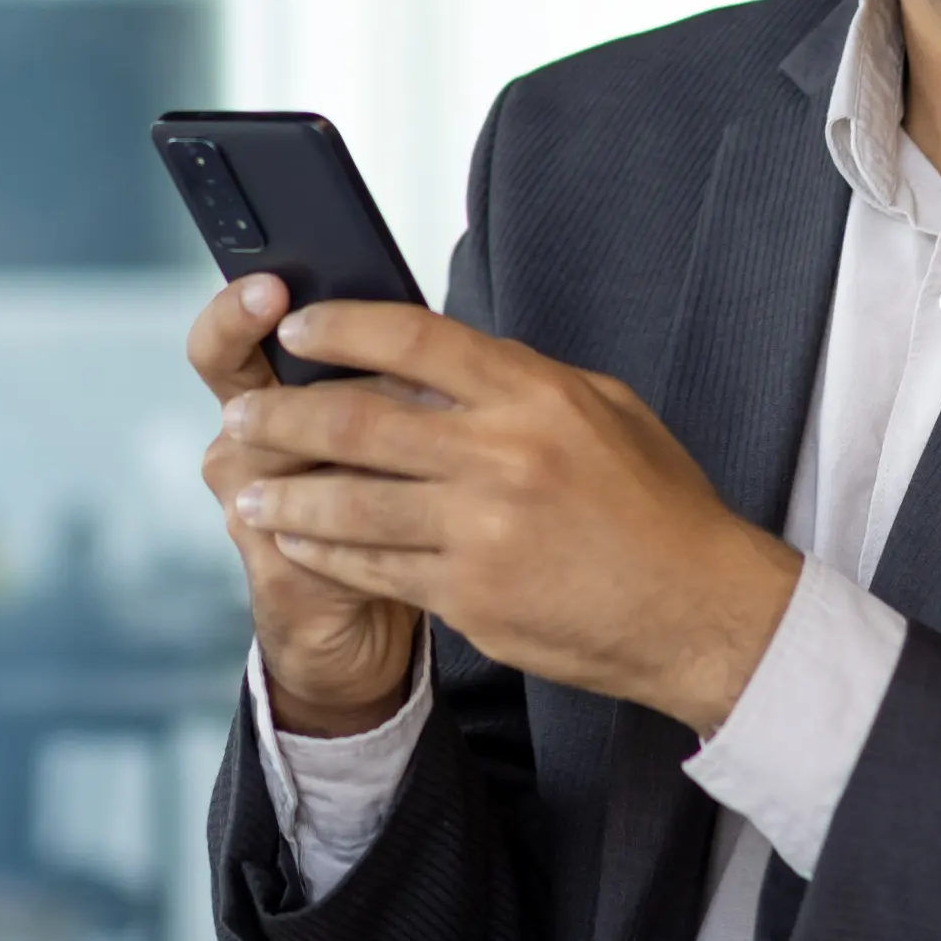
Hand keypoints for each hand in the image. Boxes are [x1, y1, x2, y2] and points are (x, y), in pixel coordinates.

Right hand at [188, 276, 424, 734]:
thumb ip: (395, 380)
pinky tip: (410, 500)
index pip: (229, 338)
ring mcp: (247, 504)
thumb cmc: (392, 505)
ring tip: (407, 423)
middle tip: (287, 316)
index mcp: (267, 397)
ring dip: (347, 431)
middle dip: (255, 341)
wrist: (373, 620)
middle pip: (236, 382)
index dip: (237, 310)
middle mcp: (242, 446)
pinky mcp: (271, 559)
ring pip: (280, 448)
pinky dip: (360, 504)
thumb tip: (437, 329)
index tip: (268, 285)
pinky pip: (307, 520)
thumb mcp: (394, 429)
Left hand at [220, 301, 803, 732]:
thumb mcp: (604, 411)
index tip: (297, 328)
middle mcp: (501, 457)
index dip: (342, 328)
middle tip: (243, 414)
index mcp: (533, 395)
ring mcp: (481, 532)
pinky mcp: (470, 597)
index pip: (413, 340)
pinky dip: (324, 552)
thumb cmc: (658, 507)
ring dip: (286, 494)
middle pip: (358, 422)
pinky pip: (373, 568)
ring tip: (248, 489)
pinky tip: (296, 541)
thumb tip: (442, 360)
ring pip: (349, 503)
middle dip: (283, 416)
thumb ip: (521, 381)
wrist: (698, 612)